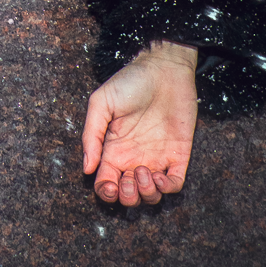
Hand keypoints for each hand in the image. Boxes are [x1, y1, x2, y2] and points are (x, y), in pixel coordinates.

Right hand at [81, 40, 198, 207]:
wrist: (164, 69)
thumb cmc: (130, 82)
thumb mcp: (102, 102)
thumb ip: (92, 135)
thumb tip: (87, 168)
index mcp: (113, 149)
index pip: (106, 183)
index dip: (107, 192)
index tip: (110, 185)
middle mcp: (134, 158)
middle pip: (128, 196)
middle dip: (127, 197)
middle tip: (128, 180)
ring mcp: (157, 159)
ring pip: (151, 196)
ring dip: (146, 194)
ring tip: (144, 172)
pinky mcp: (178, 156)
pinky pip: (175, 184)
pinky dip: (168, 189)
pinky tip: (161, 176)